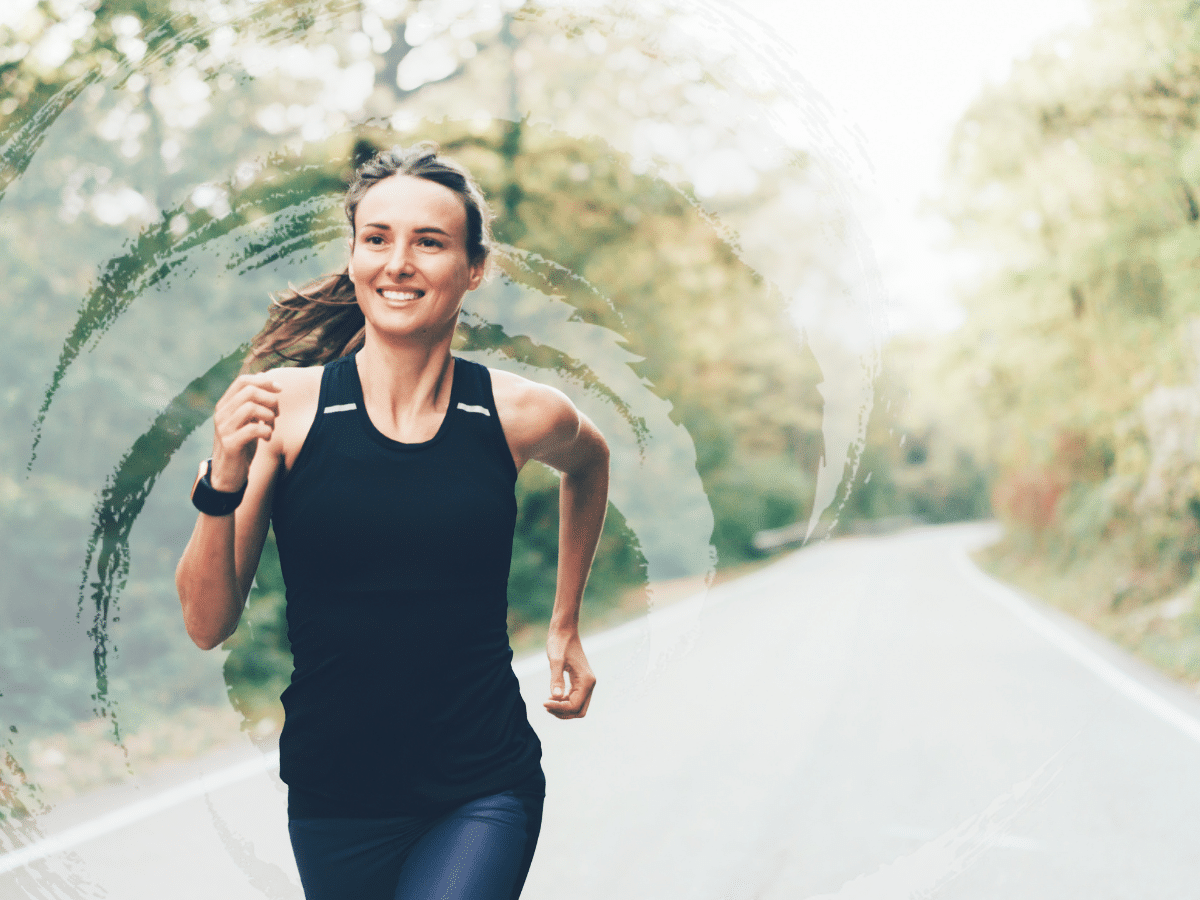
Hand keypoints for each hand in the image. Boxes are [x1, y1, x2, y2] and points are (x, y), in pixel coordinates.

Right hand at [210, 373, 280, 490]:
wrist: (228, 475)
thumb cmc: (242, 445)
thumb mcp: (247, 420)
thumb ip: (252, 402)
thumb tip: (265, 376)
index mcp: (225, 405)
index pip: (242, 381)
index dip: (264, 381)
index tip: (280, 388)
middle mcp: (221, 414)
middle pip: (248, 391)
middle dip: (269, 398)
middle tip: (276, 412)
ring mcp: (224, 429)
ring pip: (250, 407)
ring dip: (268, 415)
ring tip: (271, 425)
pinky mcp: (230, 444)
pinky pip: (253, 429)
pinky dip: (266, 431)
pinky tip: (267, 437)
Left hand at [544, 627, 595, 718]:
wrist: (564, 630)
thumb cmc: (559, 642)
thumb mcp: (555, 660)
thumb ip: (556, 678)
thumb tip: (556, 697)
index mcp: (586, 680)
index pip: (574, 705)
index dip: (559, 708)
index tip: (543, 702)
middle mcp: (589, 684)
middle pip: (579, 711)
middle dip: (563, 712)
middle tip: (546, 706)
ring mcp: (586, 683)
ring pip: (577, 707)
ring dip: (563, 709)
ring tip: (547, 702)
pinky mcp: (580, 681)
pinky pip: (575, 699)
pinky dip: (564, 702)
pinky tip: (552, 697)